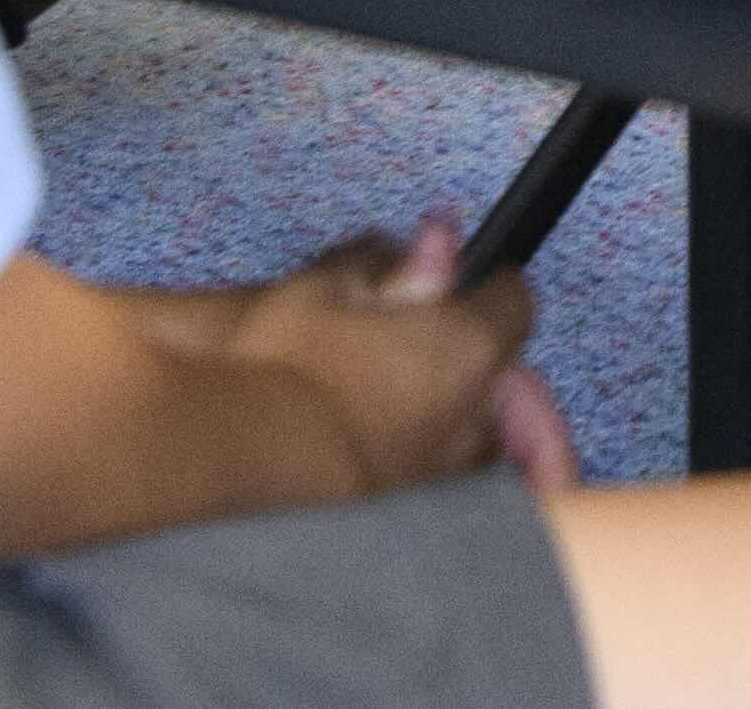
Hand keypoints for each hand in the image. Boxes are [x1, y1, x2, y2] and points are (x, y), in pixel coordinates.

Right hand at [151, 225, 541, 500]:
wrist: (237, 462)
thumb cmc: (281, 367)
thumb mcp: (328, 289)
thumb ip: (391, 263)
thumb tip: (439, 237)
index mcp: (466, 346)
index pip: (513, 299)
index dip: (485, 285)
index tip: (456, 281)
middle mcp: (474, 414)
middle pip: (502, 373)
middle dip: (471, 354)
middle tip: (417, 341)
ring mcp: (446, 472)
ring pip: (476, 432)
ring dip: (453, 411)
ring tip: (392, 398)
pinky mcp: (412, 514)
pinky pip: (440, 478)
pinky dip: (423, 457)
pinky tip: (376, 445)